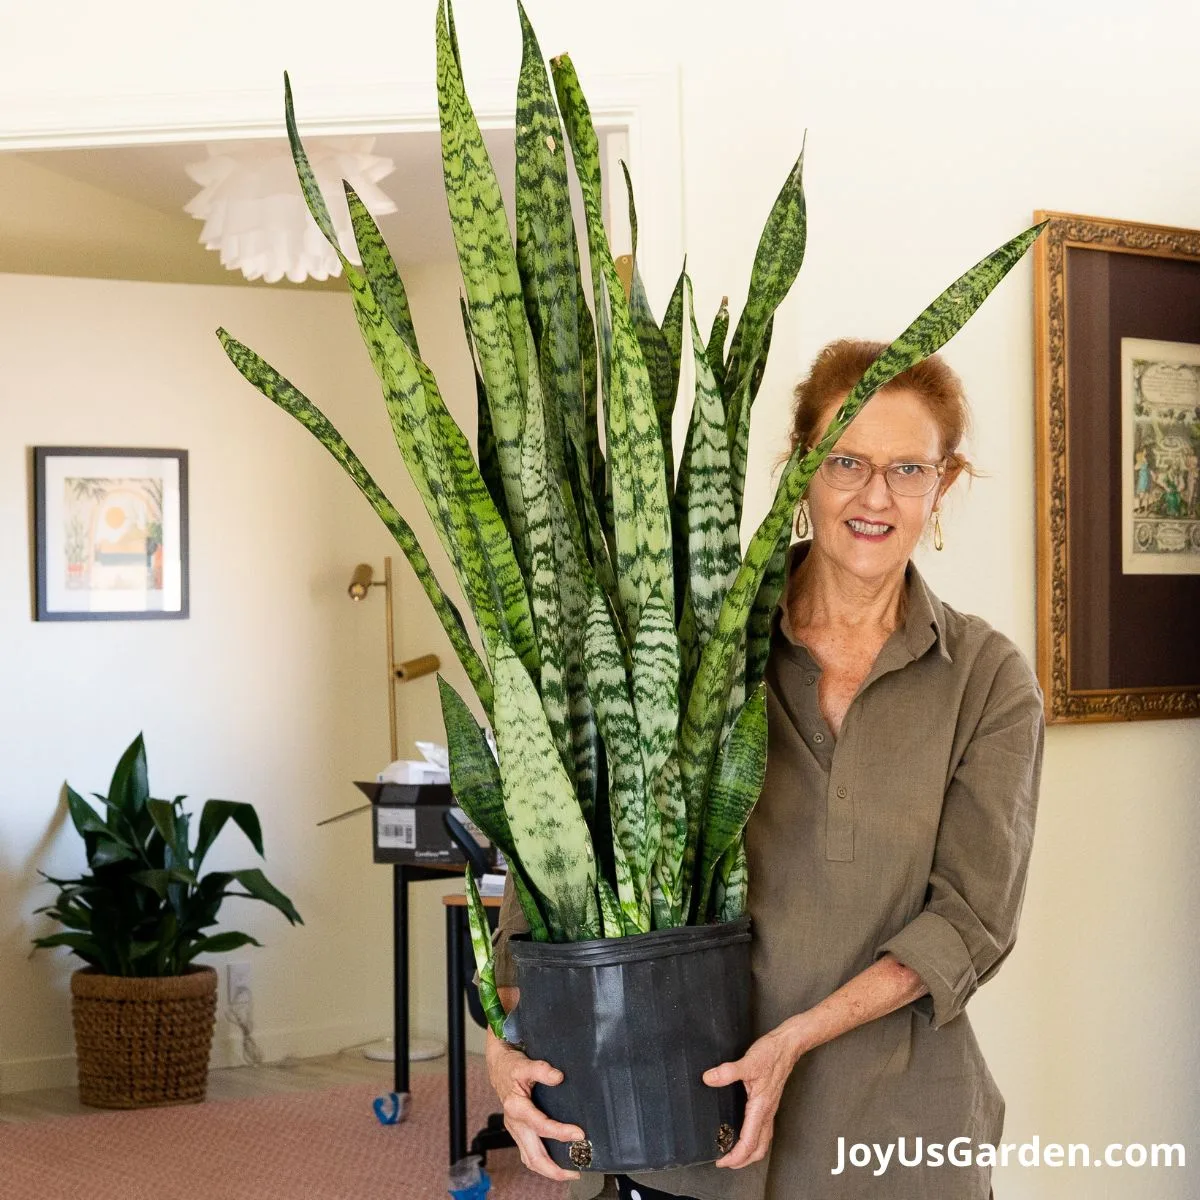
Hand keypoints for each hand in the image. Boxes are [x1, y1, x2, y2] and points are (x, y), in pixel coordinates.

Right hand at [486, 1031, 584, 1181]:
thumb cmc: (511, 1067)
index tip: (579, 1134)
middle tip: (575, 1172)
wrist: (499, 1069)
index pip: (540, 1126)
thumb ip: (541, 1070)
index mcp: (516, 1107)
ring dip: (548, 1170)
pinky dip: (542, 1162)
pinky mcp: (519, 1132)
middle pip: (533, 1156)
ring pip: (530, 1160)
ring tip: (569, 1172)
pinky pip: (529, 1154)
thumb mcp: (525, 1064)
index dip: (560, 1132)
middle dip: (553, 1169)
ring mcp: (516, 1131)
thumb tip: (558, 1077)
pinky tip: (556, 1162)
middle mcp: (515, 1124)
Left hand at [703, 1021, 806, 1168]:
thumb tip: (709, 1079)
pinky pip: (762, 1129)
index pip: (749, 1143)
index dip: (735, 1156)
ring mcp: (769, 1109)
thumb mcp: (748, 1062)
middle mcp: (766, 1113)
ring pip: (762, 1141)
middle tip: (725, 1162)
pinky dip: (752, 1138)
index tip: (721, 1160)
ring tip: (732, 1152)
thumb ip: (728, 1072)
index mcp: (761, 1108)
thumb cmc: (771, 1055)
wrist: (787, 1046)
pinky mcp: (768, 1103)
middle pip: (758, 1150)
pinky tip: (742, 1131)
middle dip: (742, 1161)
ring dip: (748, 1152)